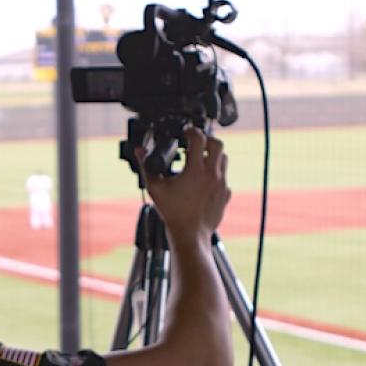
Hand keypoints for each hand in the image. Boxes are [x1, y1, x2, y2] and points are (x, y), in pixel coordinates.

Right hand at [142, 125, 230, 243]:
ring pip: (223, 160)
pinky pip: (224, 178)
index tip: (185, 132)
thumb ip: (146, 166)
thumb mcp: (155, 188)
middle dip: (206, 139)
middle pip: (217, 144)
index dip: (191, 131)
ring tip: (200, 160)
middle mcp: (212, 174)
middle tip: (196, 143)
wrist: (190, 234)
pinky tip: (204, 181)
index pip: (198, 138)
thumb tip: (139, 151)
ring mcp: (221, 184)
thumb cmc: (173, 213)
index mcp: (195, 170)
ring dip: (213, 156)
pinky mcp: (225, 194)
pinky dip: (216, 175)